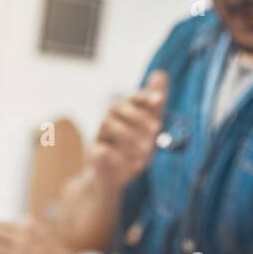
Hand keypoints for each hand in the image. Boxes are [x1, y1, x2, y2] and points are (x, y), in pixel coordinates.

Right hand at [87, 70, 168, 190]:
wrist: (110, 180)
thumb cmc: (131, 151)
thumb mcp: (148, 130)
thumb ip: (154, 105)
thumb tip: (160, 73)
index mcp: (123, 112)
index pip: (133, 97)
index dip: (145, 96)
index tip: (159, 100)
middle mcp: (109, 120)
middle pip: (117, 106)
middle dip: (139, 117)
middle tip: (157, 130)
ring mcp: (98, 136)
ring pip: (107, 125)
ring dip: (130, 136)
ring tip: (147, 152)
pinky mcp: (92, 155)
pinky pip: (100, 151)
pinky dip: (118, 157)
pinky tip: (137, 165)